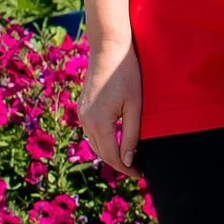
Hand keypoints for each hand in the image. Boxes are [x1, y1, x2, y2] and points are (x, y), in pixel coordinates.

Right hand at [78, 42, 142, 175]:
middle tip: (137, 169)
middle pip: (101, 153)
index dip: (127, 169)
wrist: (108, 48)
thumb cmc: (126, 74)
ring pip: (94, 144)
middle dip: (118, 164)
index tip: (141, 175)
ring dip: (110, 153)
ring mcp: (82, 113)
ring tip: (129, 159)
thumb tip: (127, 160)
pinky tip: (116, 141)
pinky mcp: (83, 107)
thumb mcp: (135, 106)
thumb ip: (131, 135)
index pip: (112, 156)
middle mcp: (85, 120)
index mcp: (98, 122)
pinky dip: (103, 141)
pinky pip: (91, 132)